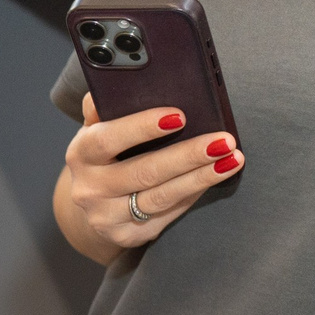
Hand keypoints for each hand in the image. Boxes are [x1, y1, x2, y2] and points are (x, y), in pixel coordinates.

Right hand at [54, 94, 243, 263]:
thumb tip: (113, 79)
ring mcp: (105, 217)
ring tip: (232, 159)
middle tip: (224, 140)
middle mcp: (88, 189)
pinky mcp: (125, 235)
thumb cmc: (109, 153)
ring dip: (200, 176)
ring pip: (160, 197)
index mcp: (81, 154)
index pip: (107, 139)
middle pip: (142, 172)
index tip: (179, 115)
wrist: (97, 201)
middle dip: (187, 155)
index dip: (142, 127)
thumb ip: (106, 108)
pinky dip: (193, 194)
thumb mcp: (100, 128)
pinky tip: (216, 177)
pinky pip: (166, 215)